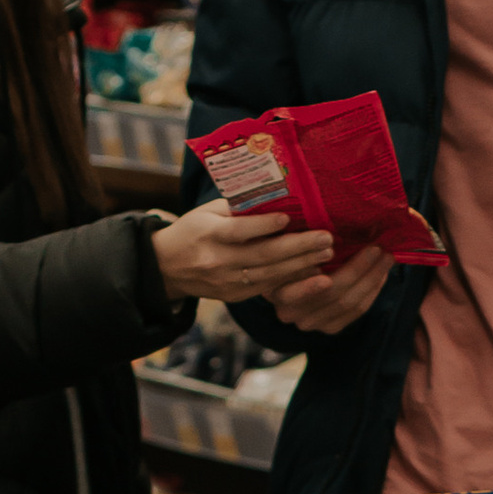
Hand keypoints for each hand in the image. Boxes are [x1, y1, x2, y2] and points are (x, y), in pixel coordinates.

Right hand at [151, 203, 331, 304]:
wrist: (167, 267)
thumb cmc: (192, 230)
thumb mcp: (206, 212)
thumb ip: (237, 208)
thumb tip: (275, 197)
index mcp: (208, 234)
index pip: (239, 231)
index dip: (264, 226)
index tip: (289, 218)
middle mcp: (217, 261)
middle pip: (262, 255)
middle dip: (298, 248)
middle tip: (325, 239)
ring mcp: (226, 282)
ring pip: (269, 275)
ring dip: (301, 265)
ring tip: (325, 253)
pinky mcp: (234, 296)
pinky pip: (267, 288)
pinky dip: (291, 279)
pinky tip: (311, 270)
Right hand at [268, 241, 395, 337]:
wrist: (288, 283)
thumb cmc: (290, 257)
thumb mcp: (288, 249)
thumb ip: (301, 246)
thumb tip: (328, 230)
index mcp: (276, 293)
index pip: (293, 292)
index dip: (311, 284)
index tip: (330, 258)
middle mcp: (291, 313)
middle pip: (331, 294)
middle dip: (358, 269)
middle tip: (376, 247)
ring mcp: (312, 323)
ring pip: (349, 303)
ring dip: (372, 279)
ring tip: (386, 257)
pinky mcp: (330, 328)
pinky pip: (357, 311)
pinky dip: (372, 291)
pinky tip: (381, 275)